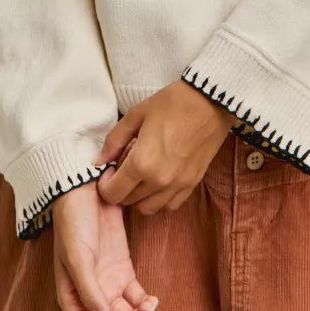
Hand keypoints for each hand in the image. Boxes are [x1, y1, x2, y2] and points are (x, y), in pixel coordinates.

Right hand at [51, 180, 159, 310]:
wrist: (85, 189)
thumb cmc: (73, 223)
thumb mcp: (77, 258)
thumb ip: (90, 292)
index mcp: (72, 298)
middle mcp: (90, 294)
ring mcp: (107, 282)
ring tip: (150, 308)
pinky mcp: (122, 268)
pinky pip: (135, 295)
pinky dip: (144, 302)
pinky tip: (152, 299)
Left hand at [91, 79, 237, 215]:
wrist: (210, 101)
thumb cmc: (172, 103)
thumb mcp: (136, 114)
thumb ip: (114, 141)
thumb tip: (99, 161)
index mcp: (141, 162)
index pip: (112, 193)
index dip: (105, 184)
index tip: (108, 170)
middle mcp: (159, 180)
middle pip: (128, 201)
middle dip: (120, 188)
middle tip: (123, 168)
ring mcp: (177, 185)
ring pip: (148, 208)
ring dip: (139, 196)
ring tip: (141, 174)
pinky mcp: (192, 184)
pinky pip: (170, 205)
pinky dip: (160, 198)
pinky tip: (159, 179)